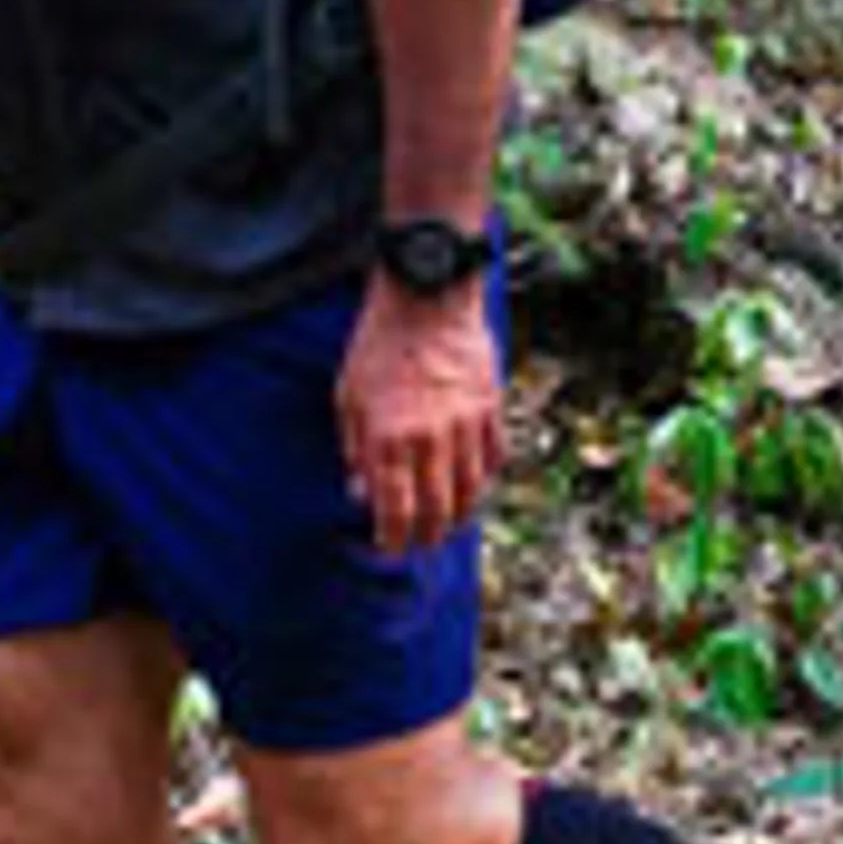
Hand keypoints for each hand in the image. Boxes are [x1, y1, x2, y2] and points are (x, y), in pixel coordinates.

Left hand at [337, 278, 505, 551]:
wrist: (427, 296)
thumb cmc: (379, 344)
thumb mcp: (348, 396)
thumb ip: (355, 449)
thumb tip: (361, 491)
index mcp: (390, 438)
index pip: (395, 510)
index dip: (392, 538)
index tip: (388, 546)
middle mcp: (430, 439)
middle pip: (437, 510)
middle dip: (428, 536)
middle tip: (420, 544)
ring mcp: (466, 425)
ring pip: (471, 490)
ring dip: (460, 515)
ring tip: (449, 524)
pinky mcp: (490, 407)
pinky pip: (494, 457)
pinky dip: (485, 477)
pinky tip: (474, 484)